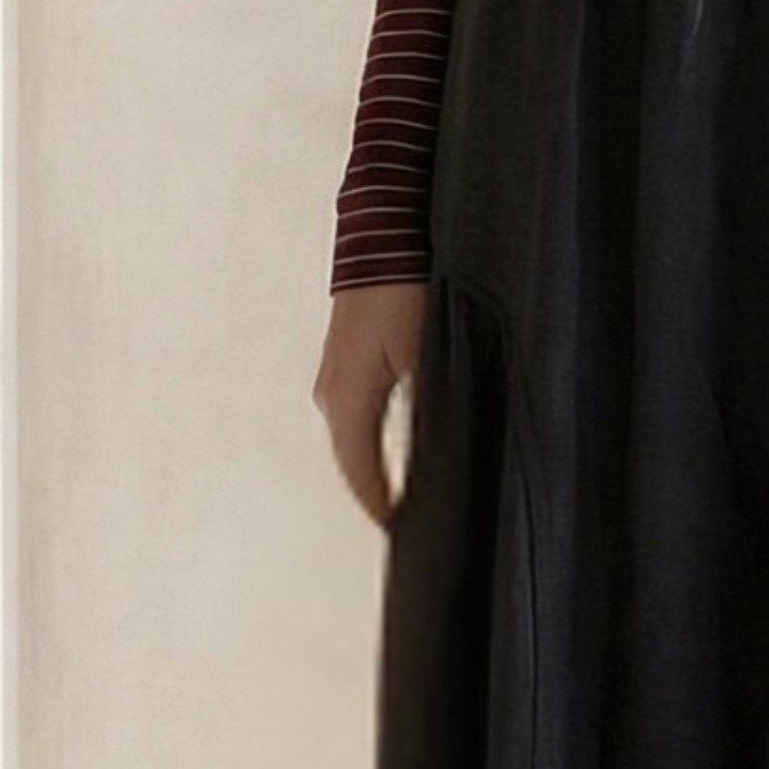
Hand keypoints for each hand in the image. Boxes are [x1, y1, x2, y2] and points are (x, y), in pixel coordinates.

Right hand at [315, 279, 426, 527]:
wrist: (381, 236)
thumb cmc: (404, 291)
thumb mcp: (427, 355)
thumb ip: (429, 409)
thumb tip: (436, 456)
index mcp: (349, 400)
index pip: (359, 472)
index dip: (378, 505)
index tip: (397, 532)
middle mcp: (331, 393)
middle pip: (351, 460)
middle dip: (374, 492)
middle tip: (402, 520)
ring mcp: (333, 376)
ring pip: (351, 437)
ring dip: (370, 466)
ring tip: (397, 493)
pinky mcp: (343, 359)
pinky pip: (353, 414)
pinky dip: (368, 439)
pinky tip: (388, 445)